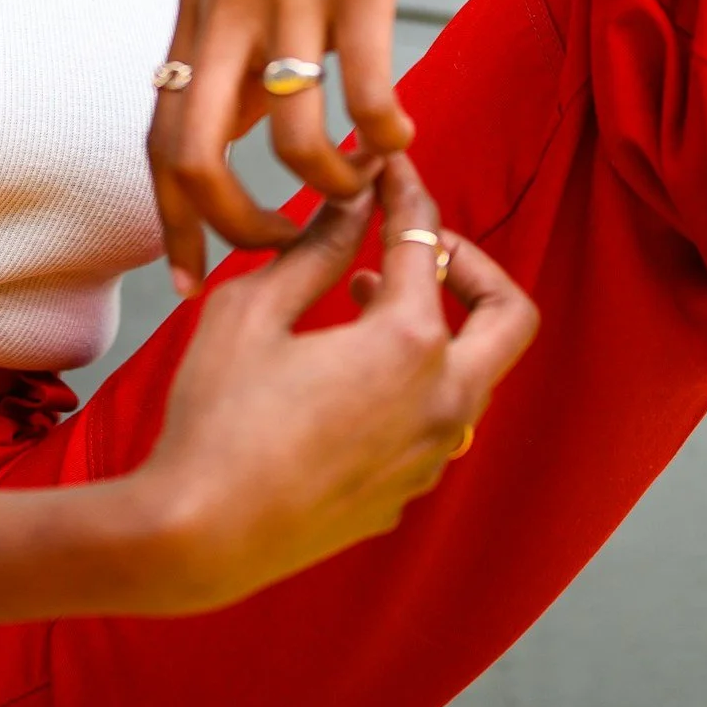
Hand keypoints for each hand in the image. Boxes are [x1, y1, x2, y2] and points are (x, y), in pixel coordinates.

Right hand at [129, 157, 536, 610]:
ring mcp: (428, 459)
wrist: (198, 538)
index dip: (406, 191)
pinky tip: (345, 376)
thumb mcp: (253, 310)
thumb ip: (316, 248)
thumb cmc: (216, 418)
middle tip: (419, 246)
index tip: (389, 168)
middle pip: (509, 317)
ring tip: (363, 301)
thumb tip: (354, 202)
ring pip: (472, 375)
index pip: (427, 240)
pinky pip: (433, 425)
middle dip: (473, 264)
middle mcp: (441, 403)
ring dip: (436, 328)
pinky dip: (410, 384)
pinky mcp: (402, 496)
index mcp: (408, 345)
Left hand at [150, 0, 463, 292]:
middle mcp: (227, 6)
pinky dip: (383, 134)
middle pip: (193, 152)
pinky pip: (365, 90)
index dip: (170, 219)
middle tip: (281, 254)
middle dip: (234, 227)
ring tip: (361, 187)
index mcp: (195, 7)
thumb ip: (236, 39)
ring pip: (292, 138)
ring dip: (330, 185)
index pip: (156, 135)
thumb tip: (240, 127)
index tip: (194, 276)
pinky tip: (401, 137)